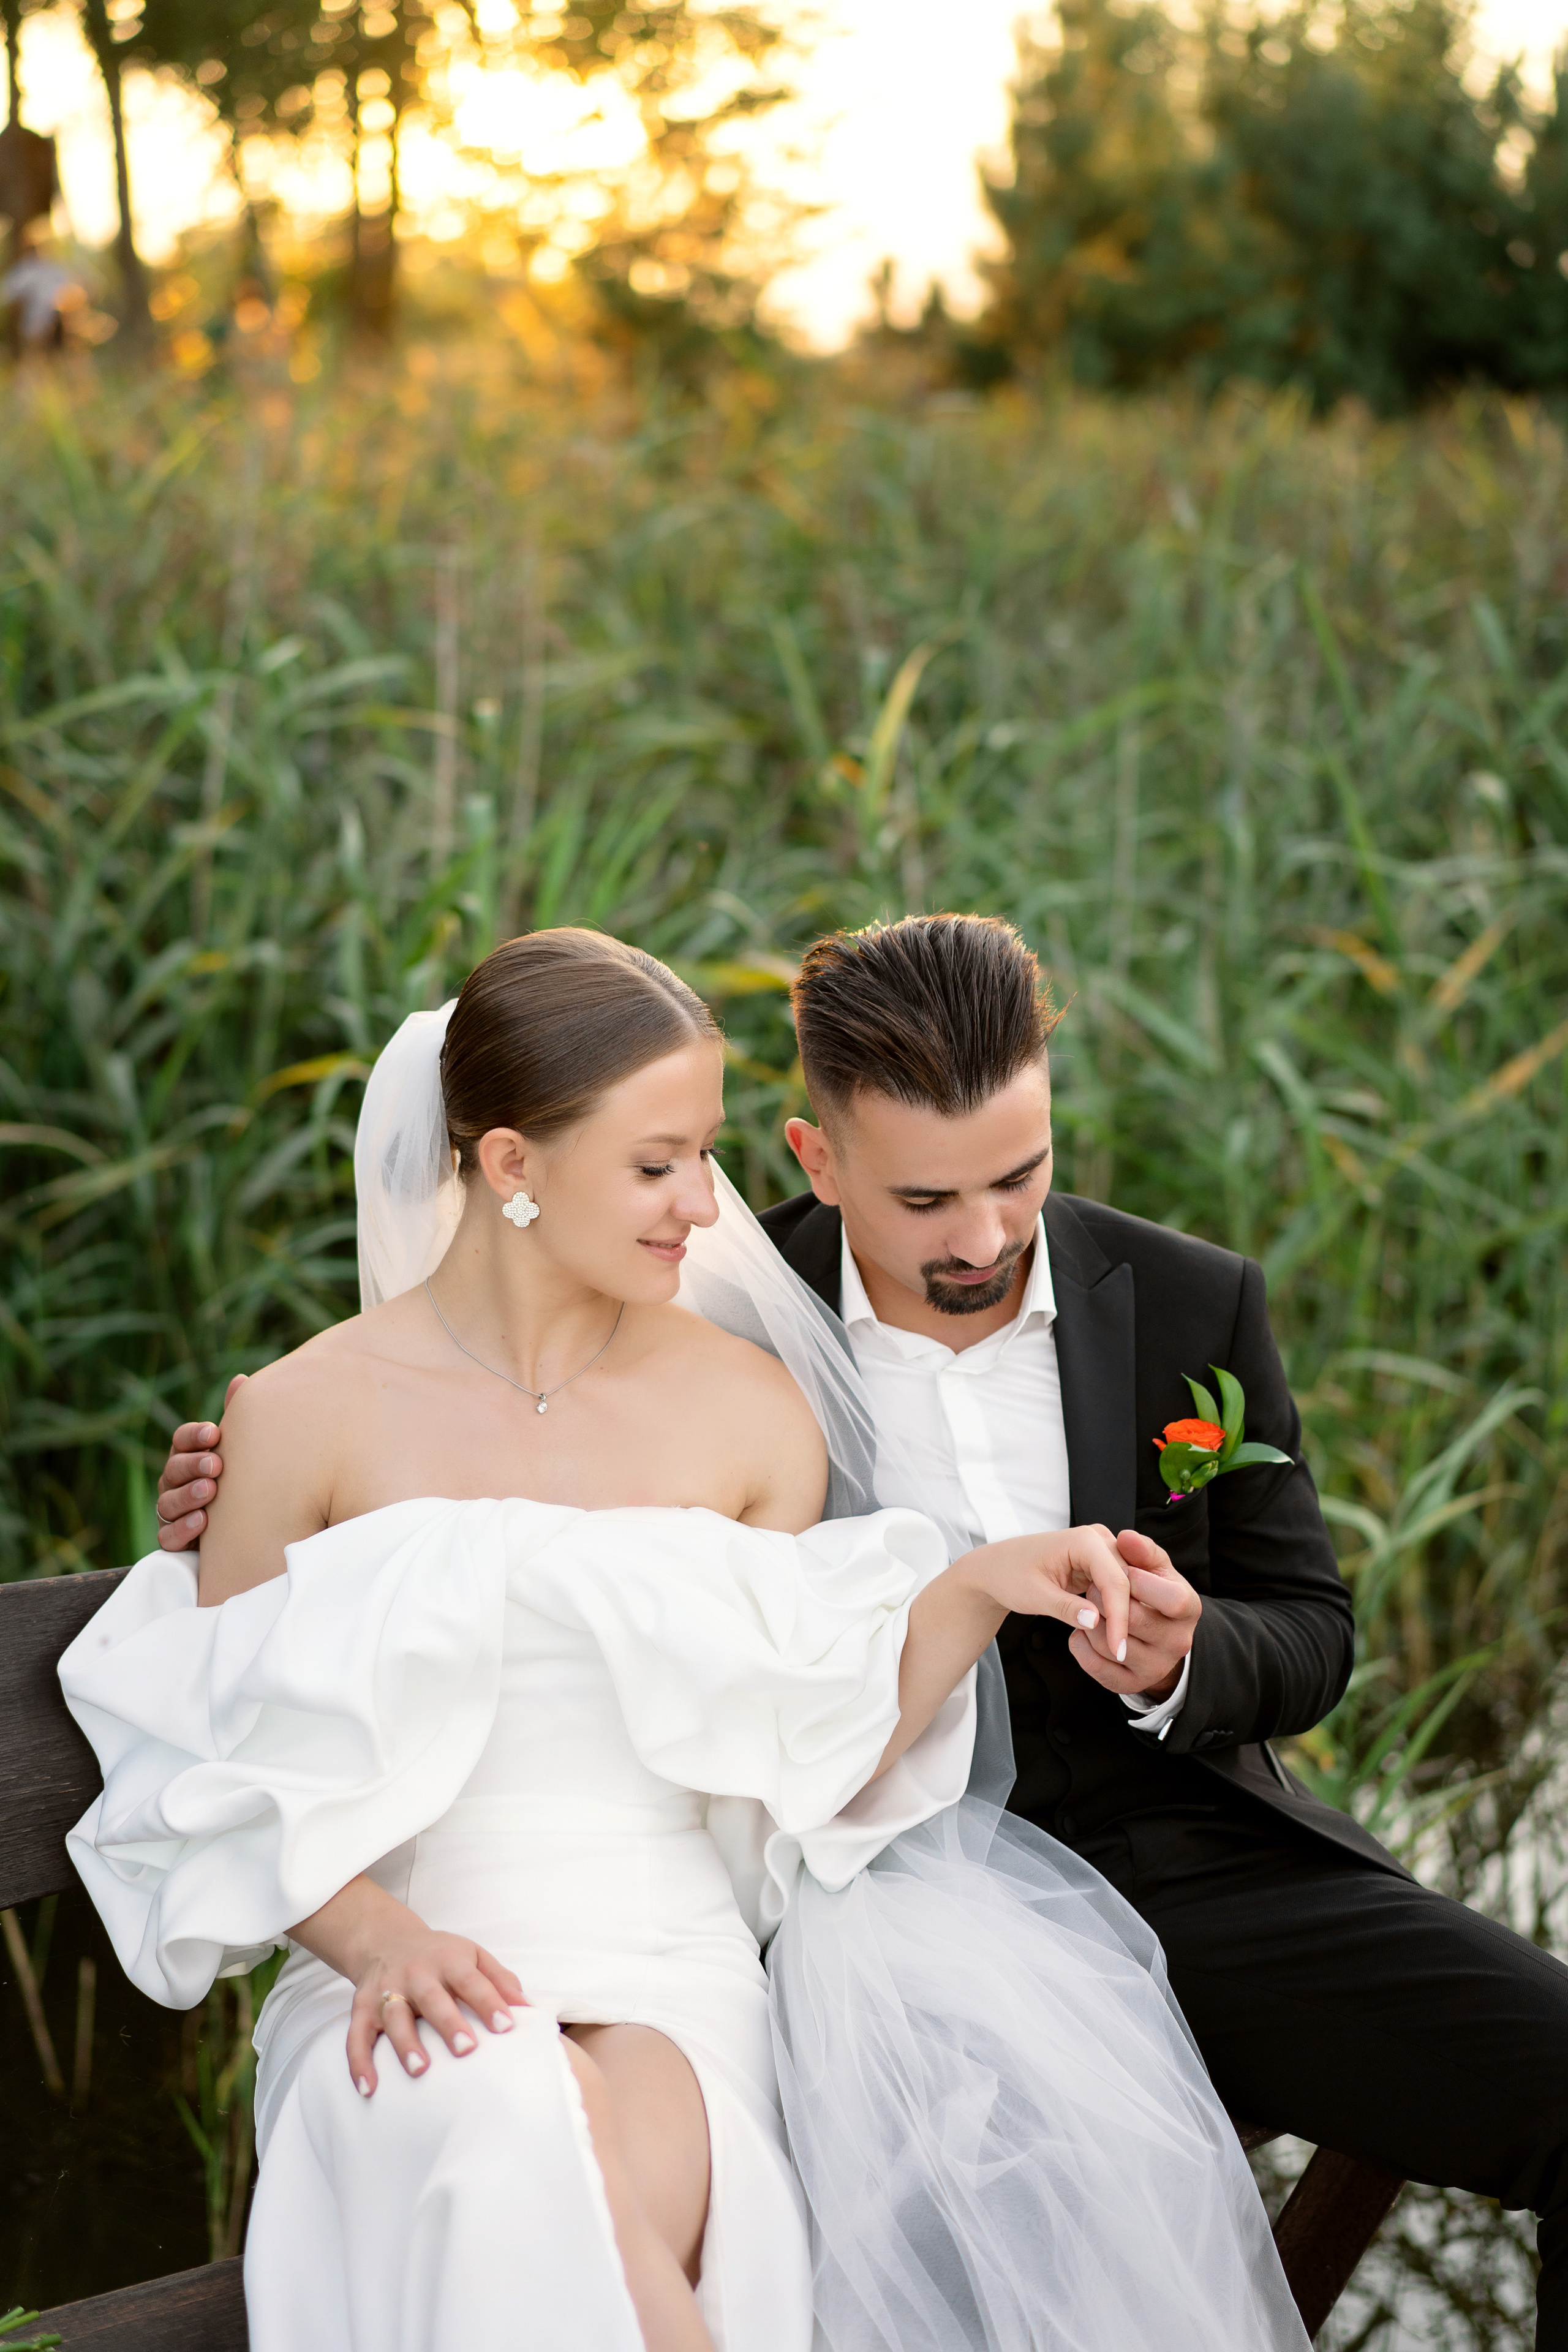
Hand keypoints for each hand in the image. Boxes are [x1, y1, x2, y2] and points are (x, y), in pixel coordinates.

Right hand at [155, 1374, 244, 1548]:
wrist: (248, 1529)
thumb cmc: (242, 1481)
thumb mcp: (242, 1451)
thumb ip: (239, 1419)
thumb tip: (241, 1380)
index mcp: (189, 1456)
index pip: (181, 1440)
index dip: (194, 1436)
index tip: (214, 1433)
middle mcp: (175, 1482)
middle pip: (173, 1469)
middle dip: (193, 1465)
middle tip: (216, 1464)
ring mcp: (171, 1512)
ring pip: (167, 1502)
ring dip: (189, 1495)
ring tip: (210, 1491)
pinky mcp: (174, 1541)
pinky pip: (168, 1536)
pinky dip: (182, 1529)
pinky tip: (202, 1523)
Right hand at [344, 1922, 526, 2097]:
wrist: (386, 1939)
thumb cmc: (440, 1955)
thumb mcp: (473, 1955)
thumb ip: (500, 1979)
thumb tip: (527, 2008)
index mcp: (447, 1960)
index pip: (471, 1980)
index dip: (489, 2002)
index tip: (507, 2026)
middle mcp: (415, 1973)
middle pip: (432, 1998)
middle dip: (448, 2023)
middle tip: (466, 2049)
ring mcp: (386, 1990)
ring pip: (394, 2017)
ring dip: (405, 2044)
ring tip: (420, 2070)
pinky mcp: (361, 2008)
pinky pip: (356, 2036)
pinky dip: (359, 2062)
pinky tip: (368, 2088)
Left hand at [960, 1525, 1132, 1661]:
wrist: (995, 1568)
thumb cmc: (1009, 1575)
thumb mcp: (1034, 1595)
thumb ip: (1065, 1608)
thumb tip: (1095, 1621)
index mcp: (1084, 1540)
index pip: (1115, 1581)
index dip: (1120, 1617)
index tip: (1118, 1649)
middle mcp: (1097, 1539)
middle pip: (1128, 1581)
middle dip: (1127, 1617)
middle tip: (1119, 1652)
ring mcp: (1099, 1550)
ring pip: (1126, 1585)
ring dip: (1123, 1613)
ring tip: (1114, 1644)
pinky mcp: (1097, 1564)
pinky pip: (1116, 1587)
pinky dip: (1114, 1609)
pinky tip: (1109, 1631)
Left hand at [1067, 1528, 1199, 1700]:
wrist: (1155, 1633)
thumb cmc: (1151, 1589)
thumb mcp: (1154, 1567)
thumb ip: (1142, 1550)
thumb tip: (1126, 1537)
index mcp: (1189, 1608)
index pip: (1172, 1599)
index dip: (1140, 1583)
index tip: (1119, 1571)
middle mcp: (1178, 1643)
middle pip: (1135, 1620)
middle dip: (1104, 1598)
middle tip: (1092, 1586)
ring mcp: (1156, 1667)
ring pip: (1110, 1644)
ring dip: (1089, 1620)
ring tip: (1089, 1605)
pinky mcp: (1131, 1684)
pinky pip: (1095, 1666)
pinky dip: (1080, 1644)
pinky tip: (1083, 1628)